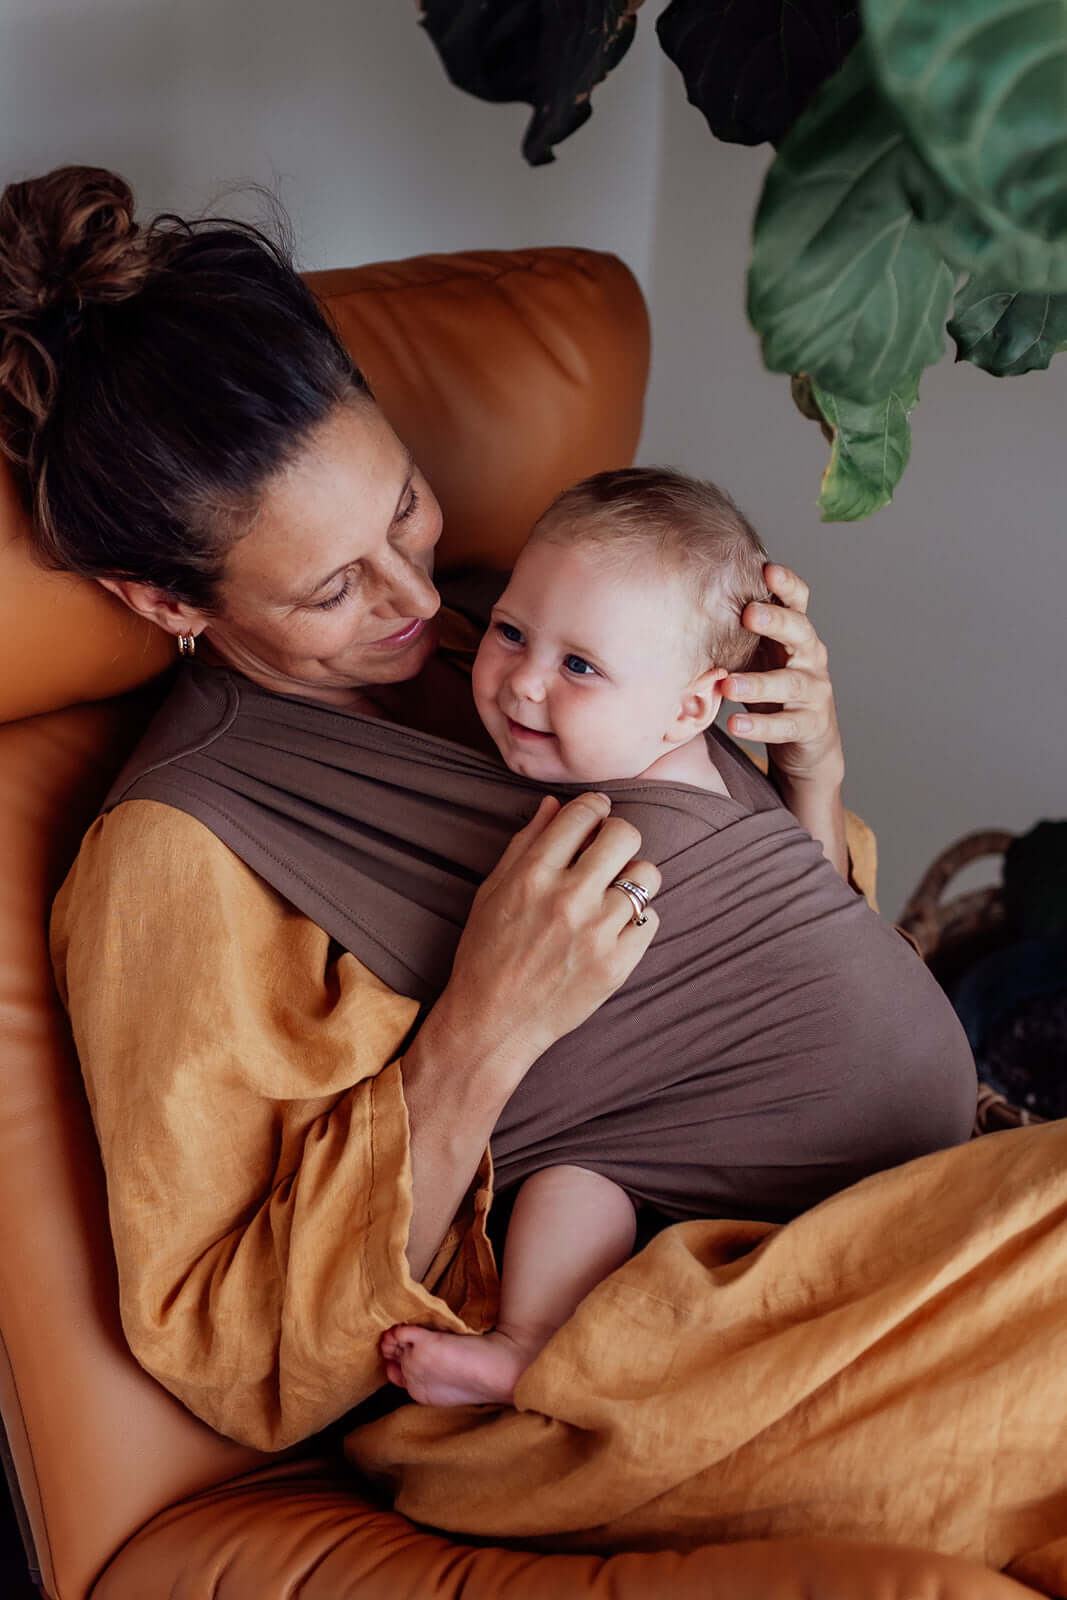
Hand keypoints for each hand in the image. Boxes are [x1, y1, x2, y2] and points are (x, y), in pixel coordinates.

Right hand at [432, 792, 660, 1089]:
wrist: (493, 1022)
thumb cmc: (486, 953)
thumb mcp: (493, 890)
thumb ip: (525, 843)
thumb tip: (555, 803)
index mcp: (533, 875)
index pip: (584, 813)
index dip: (594, 808)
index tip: (594, 816)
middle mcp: (569, 899)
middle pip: (625, 835)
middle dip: (618, 836)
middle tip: (607, 852)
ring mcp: (597, 933)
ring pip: (647, 876)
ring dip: (632, 879)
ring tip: (612, 895)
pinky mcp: (617, 965)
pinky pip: (651, 920)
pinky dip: (637, 920)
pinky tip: (613, 928)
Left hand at [721, 563, 844, 793]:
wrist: (805, 741)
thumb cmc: (772, 688)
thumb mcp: (757, 656)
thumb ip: (737, 635)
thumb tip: (685, 607)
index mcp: (796, 636)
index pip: (798, 603)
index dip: (788, 585)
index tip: (768, 569)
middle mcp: (810, 658)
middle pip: (800, 633)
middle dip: (777, 621)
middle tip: (749, 614)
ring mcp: (815, 692)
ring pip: (791, 683)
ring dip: (760, 683)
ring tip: (728, 684)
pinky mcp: (811, 725)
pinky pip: (786, 725)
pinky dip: (760, 725)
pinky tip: (735, 722)